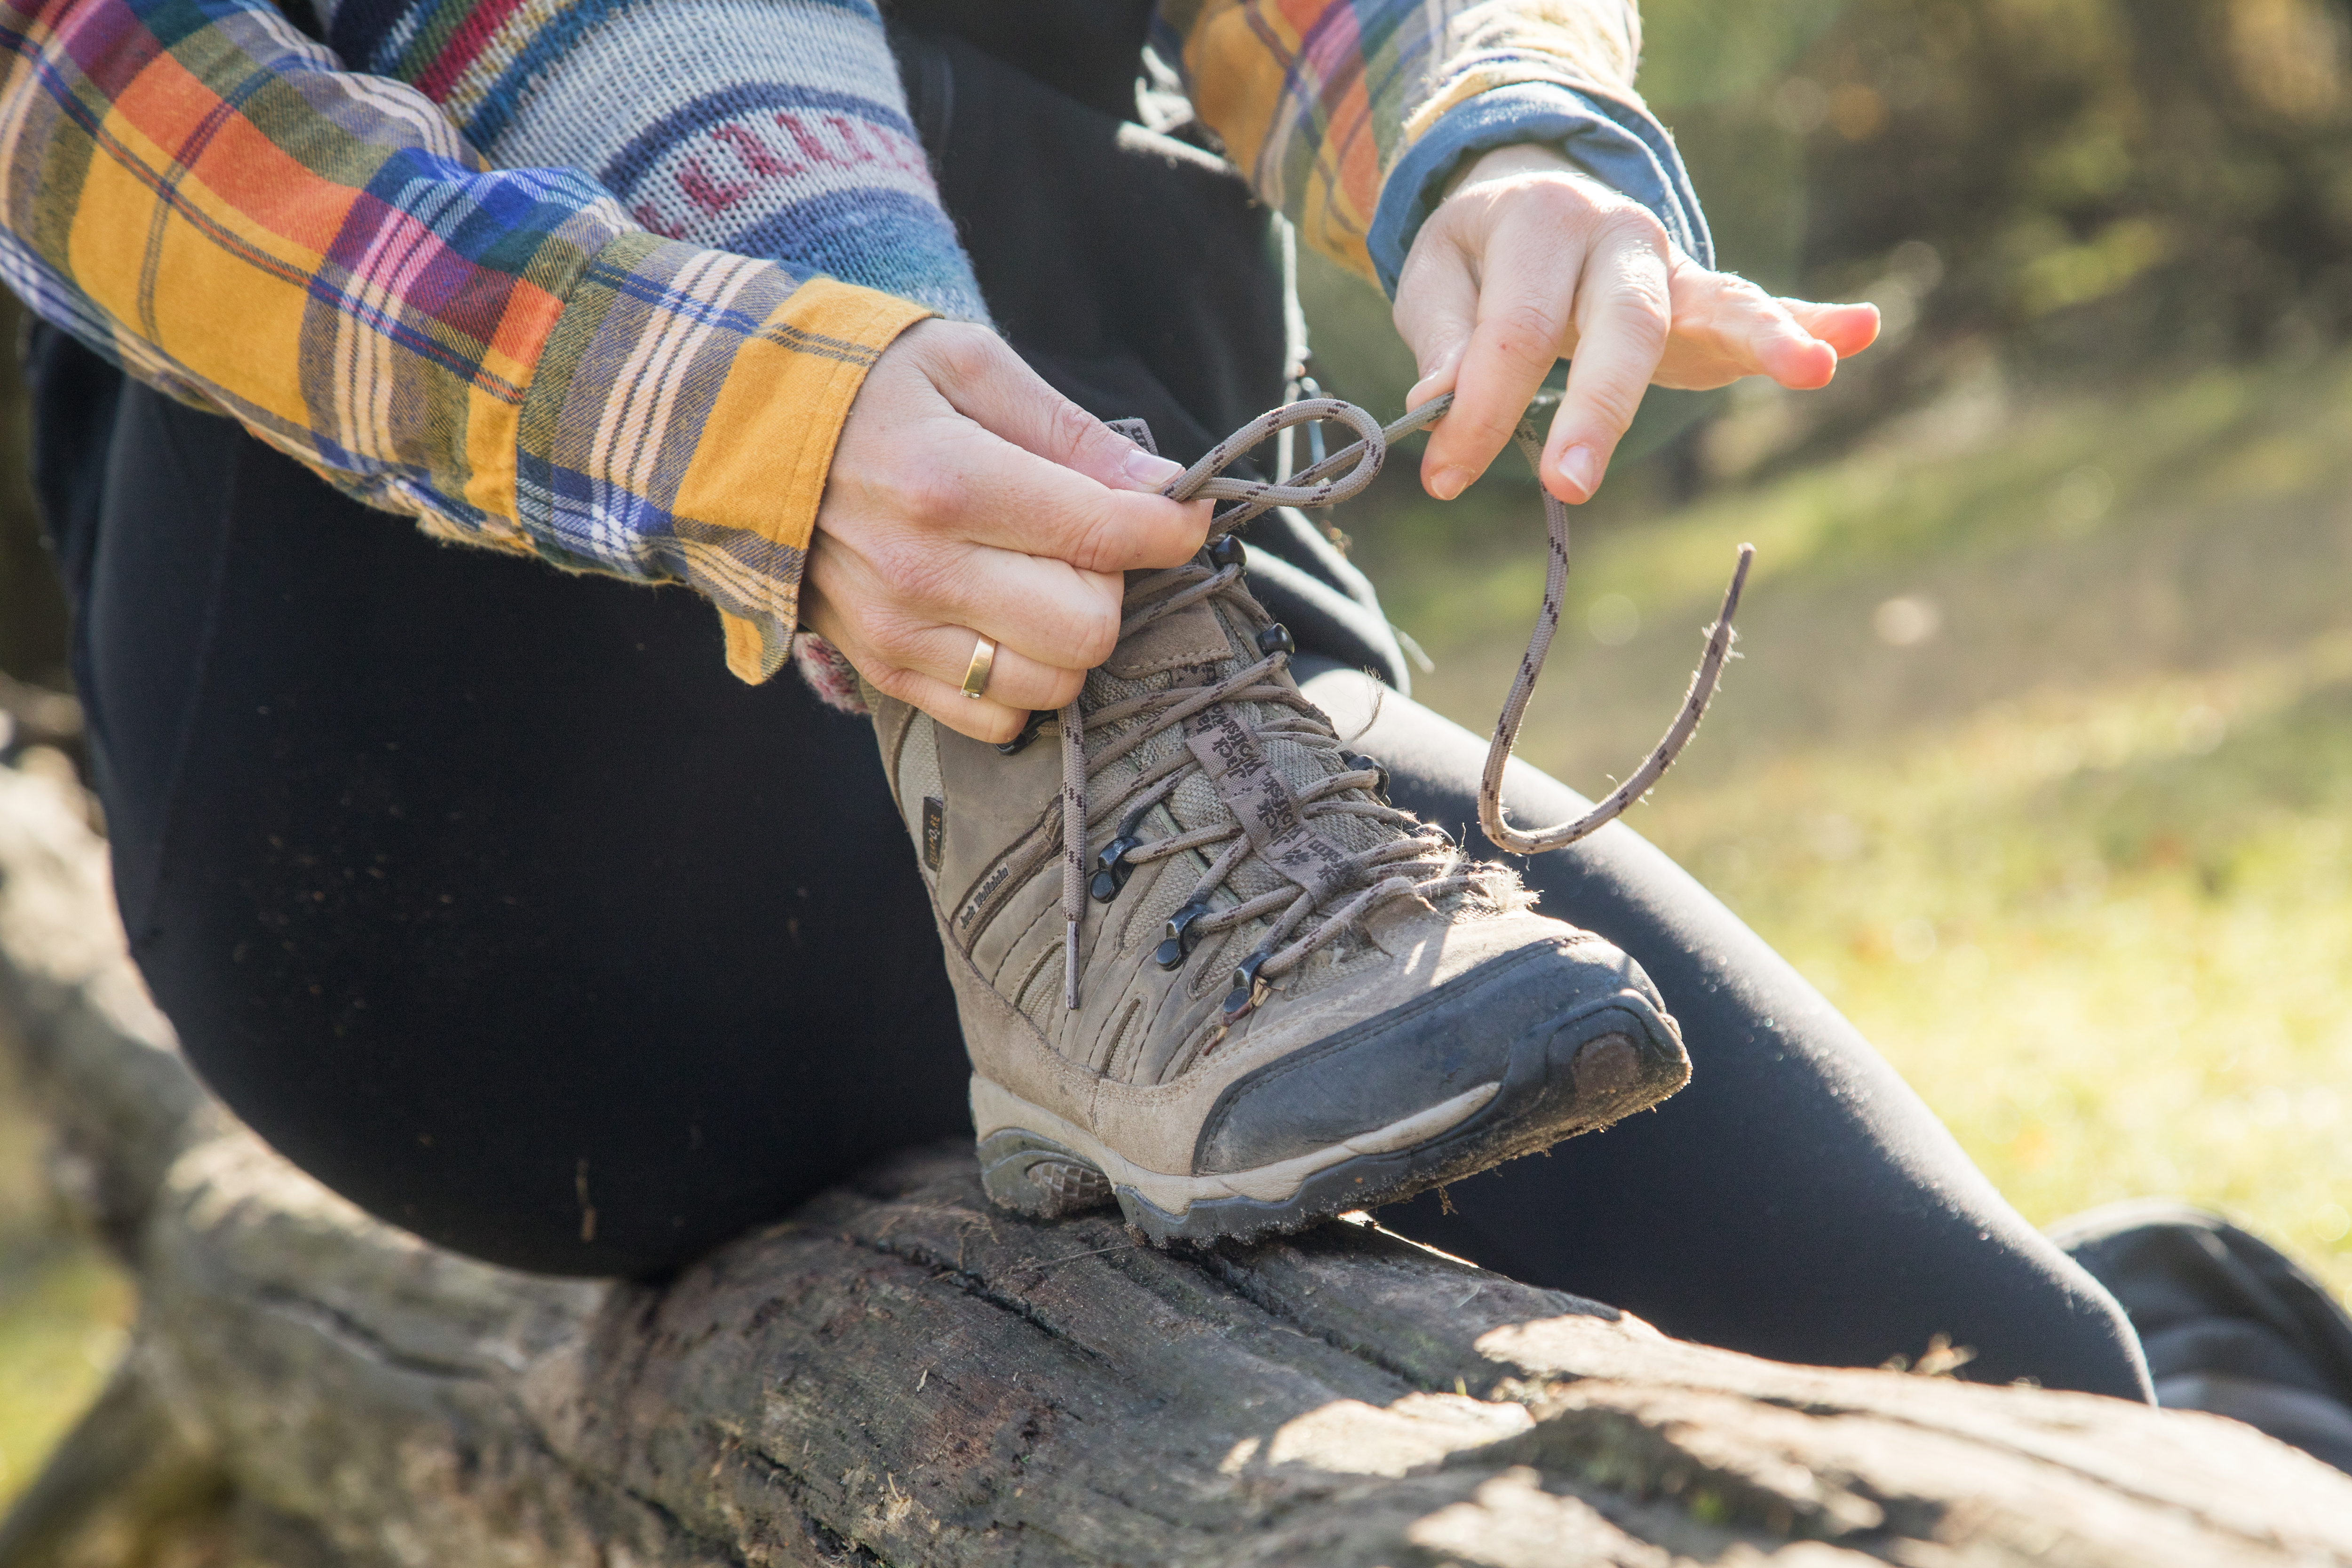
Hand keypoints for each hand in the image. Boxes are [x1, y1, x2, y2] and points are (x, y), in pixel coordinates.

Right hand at [802, 321, 1211, 742]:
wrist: (734, 430)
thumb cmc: (863, 382)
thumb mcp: (967, 365)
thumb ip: (1069, 431)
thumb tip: (1162, 484)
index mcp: (950, 482)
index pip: (1105, 534)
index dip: (1170, 527)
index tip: (1181, 513)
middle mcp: (923, 571)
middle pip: (1088, 629)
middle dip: (1111, 585)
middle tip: (1085, 542)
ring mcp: (898, 632)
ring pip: (1051, 685)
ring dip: (1069, 637)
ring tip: (1039, 579)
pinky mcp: (881, 669)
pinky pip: (995, 722)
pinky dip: (1021, 683)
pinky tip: (1002, 623)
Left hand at [1394, 144, 1882, 504]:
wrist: (1531, 192)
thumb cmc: (1480, 254)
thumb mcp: (1439, 275)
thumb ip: (1444, 337)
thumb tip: (1442, 400)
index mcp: (1541, 221)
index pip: (1511, 330)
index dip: (1477, 411)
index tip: (1443, 477)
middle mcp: (1618, 233)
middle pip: (1621, 321)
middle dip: (1599, 405)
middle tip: (1569, 483)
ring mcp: (1671, 265)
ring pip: (1716, 303)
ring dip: (1765, 339)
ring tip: (1813, 372)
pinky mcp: (1705, 297)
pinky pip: (1758, 308)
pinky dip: (1814, 322)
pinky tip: (1860, 331)